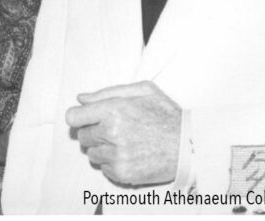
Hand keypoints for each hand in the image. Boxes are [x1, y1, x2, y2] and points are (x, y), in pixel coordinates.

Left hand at [65, 80, 180, 185]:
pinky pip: (103, 168)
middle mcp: (112, 133)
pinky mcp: (123, 173)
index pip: (73, 117)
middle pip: (82, 136)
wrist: (191, 145)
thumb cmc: (168, 115)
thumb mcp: (143, 90)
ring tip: (123, 143)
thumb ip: (108, 92)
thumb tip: (81, 99)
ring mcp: (117, 155)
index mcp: (113, 110)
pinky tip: (129, 155)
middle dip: (93, 132)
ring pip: (91, 153)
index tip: (86, 119)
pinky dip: (112, 163)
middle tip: (111, 130)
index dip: (78, 117)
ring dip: (102, 148)